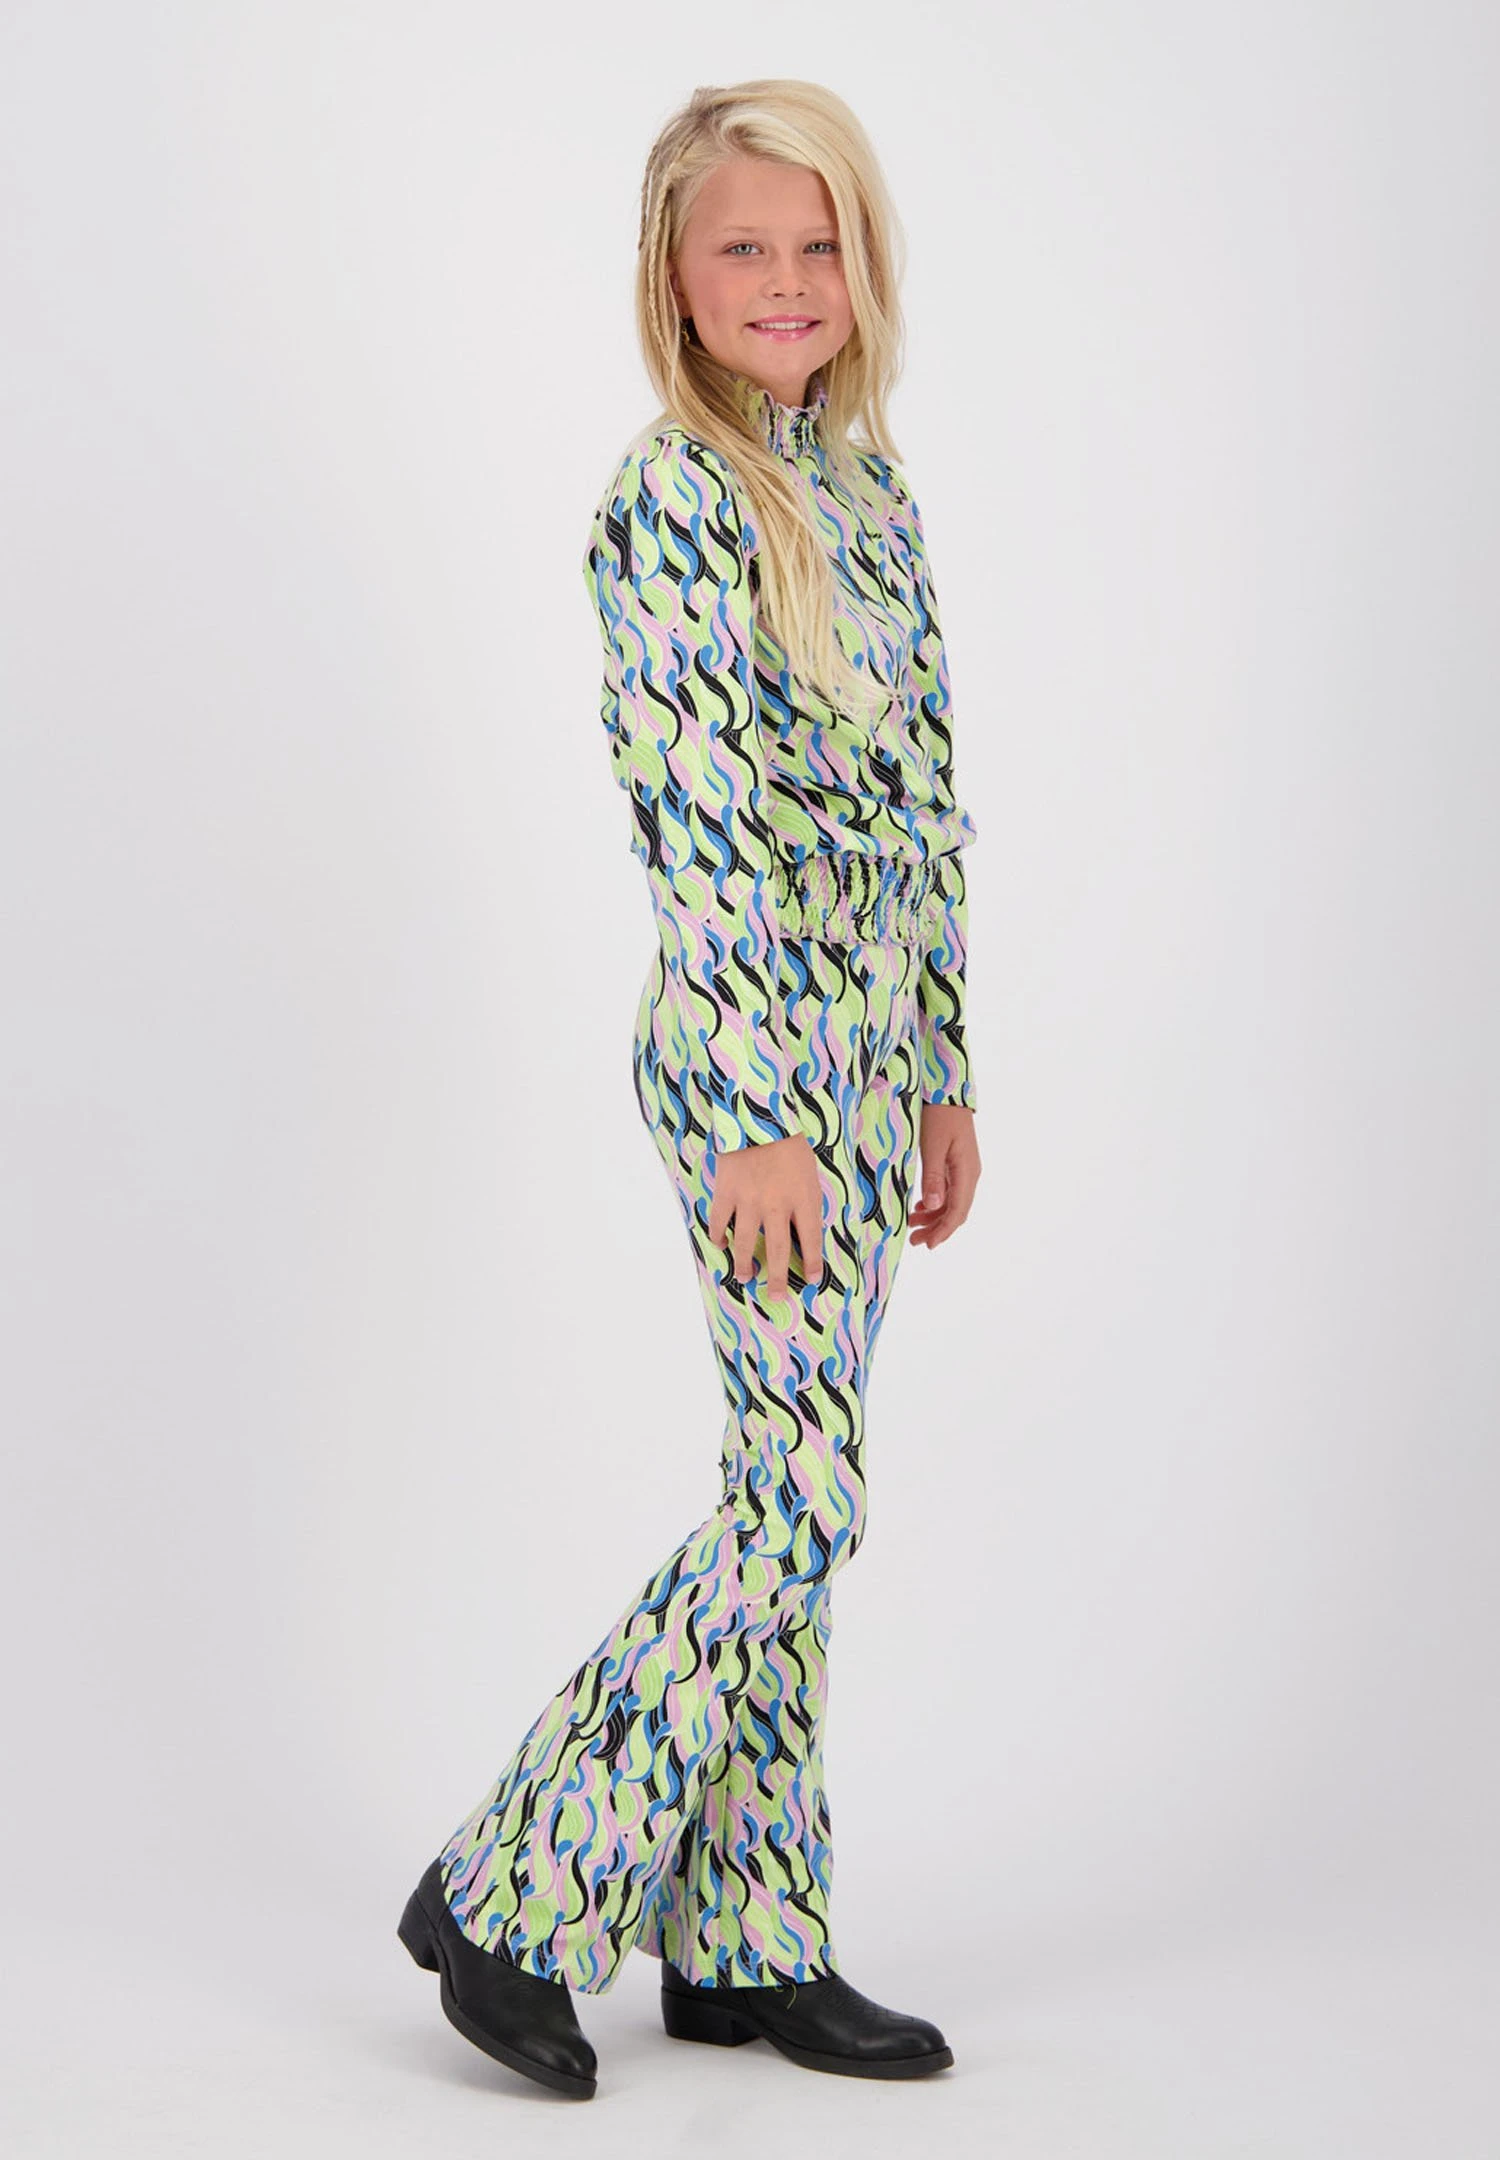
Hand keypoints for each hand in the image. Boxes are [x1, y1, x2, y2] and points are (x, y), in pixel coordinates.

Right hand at [708, 1132, 824, 1292]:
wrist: (759, 1114)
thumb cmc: (790, 1142)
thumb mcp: (810, 1171)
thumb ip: (807, 1199)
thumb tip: (803, 1229)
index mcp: (803, 1198)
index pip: (811, 1240)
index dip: (812, 1263)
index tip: (811, 1280)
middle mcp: (776, 1205)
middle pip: (777, 1251)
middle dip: (777, 1278)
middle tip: (775, 1297)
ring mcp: (748, 1200)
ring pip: (744, 1243)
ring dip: (744, 1264)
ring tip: (744, 1276)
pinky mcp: (726, 1191)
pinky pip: (719, 1222)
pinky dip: (718, 1236)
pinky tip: (722, 1244)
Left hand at [909, 1103, 979, 1249]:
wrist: (948, 1089)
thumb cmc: (939, 1115)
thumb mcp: (932, 1146)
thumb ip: (932, 1177)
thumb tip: (934, 1207)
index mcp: (966, 1172)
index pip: (957, 1212)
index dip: (943, 1231)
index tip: (927, 1244)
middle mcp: (969, 1174)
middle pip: (956, 1211)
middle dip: (936, 1228)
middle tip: (914, 1240)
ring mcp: (964, 1168)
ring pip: (952, 1202)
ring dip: (934, 1216)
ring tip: (913, 1224)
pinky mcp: (956, 1161)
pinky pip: (950, 1189)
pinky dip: (936, 1201)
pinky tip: (921, 1205)